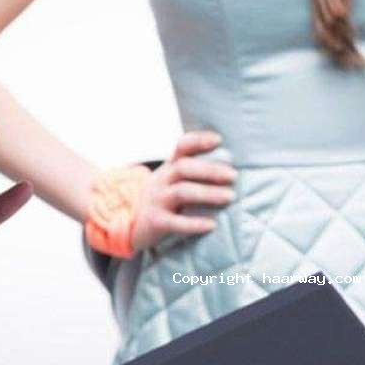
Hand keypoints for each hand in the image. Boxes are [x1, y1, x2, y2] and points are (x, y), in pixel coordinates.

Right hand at [132, 131, 236, 250]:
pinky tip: (212, 225)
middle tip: (233, 176)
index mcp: (169, 168)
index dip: (198, 141)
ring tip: (230, 197)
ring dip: (208, 193)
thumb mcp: (172, 181)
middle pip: (184, 168)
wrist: (131, 224)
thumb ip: (194, 173)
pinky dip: (195, 224)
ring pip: (181, 192)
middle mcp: (162, 180)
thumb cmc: (163, 200)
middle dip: (210, 170)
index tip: (218, 140)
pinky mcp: (156, 222)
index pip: (181, 147)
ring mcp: (157, 201)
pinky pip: (175, 222)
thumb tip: (232, 169)